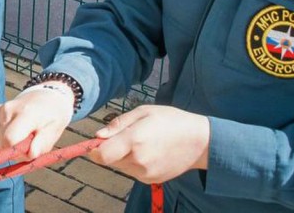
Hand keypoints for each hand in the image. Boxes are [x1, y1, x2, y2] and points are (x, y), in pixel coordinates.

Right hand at [0, 86, 72, 157]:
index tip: (26, 151)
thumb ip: (41, 144)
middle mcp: (7, 110)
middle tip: (22, 148)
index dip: (15, 153)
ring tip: (14, 141)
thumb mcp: (52, 132)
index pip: (9, 140)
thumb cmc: (50, 118)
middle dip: (8, 153)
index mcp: (25, 114)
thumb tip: (29, 153)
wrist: (46, 98)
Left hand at [88, 105, 209, 183]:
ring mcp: (145, 173)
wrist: (199, 141)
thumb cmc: (171, 121)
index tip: (97, 142)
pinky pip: (133, 171)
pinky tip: (150, 151)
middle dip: (112, 149)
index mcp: (134, 141)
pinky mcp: (152, 180)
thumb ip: (118, 124)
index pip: (102, 155)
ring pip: (121, 165)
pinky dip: (135, 162)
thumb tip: (98, 135)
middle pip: (110, 160)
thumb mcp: (144, 112)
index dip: (94, 150)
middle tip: (128, 135)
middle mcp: (138, 161)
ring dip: (124, 155)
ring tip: (143, 142)